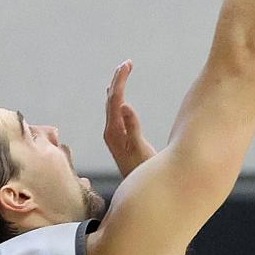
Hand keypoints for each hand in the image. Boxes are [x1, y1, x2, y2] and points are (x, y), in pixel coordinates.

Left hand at [103, 61, 157, 177]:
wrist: (141, 191)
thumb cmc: (144, 171)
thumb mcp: (141, 150)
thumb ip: (132, 129)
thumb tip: (124, 106)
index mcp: (114, 132)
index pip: (115, 101)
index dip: (120, 81)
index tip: (127, 65)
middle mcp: (110, 132)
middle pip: (111, 100)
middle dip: (118, 80)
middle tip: (127, 63)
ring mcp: (114, 135)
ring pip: (112, 106)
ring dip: (117, 87)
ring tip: (123, 72)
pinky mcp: (119, 138)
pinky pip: (115, 112)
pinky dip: (118, 99)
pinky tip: (119, 96)